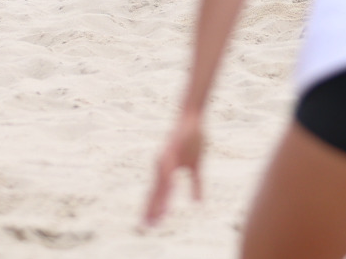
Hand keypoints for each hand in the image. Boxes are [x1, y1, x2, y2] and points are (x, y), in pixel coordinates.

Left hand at [143, 109, 204, 226]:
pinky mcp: (171, 150)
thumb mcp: (197, 166)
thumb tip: (198, 203)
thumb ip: (196, 185)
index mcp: (166, 170)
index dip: (154, 208)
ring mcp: (165, 158)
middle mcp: (162, 166)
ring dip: (159, 200)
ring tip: (158, 216)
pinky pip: (169, 169)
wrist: (192, 118)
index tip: (150, 225)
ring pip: (160, 184)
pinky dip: (168, 181)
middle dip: (151, 210)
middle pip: (155, 192)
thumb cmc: (193, 140)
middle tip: (147, 227)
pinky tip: (169, 190)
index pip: (158, 193)